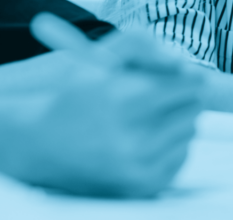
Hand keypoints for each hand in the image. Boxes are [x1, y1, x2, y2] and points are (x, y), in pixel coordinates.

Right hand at [0, 57, 203, 197]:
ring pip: (189, 132)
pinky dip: (172, 146)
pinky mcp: (142, 186)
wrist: (40, 144)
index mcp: (121, 100)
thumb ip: (144, 46)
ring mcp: (137, 166)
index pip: (184, 84)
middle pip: (192, 108)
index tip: (189, 75)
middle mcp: (130, 137)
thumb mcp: (102, 58)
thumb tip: (184, 61)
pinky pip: (181, 157)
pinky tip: (148, 139)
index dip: (189, 77)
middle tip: (175, 93)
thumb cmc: (76, 94)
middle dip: (186, 98)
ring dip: (178, 121)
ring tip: (152, 116)